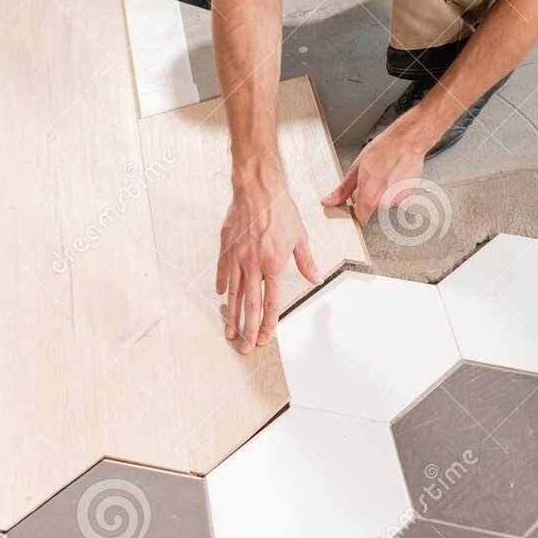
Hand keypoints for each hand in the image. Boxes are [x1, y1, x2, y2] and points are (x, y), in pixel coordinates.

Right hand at [218, 167, 319, 352]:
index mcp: (274, 264)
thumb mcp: (300, 237)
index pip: (272, 302)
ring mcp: (237, 257)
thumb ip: (306, 262)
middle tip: (245, 348)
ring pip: (233, 293)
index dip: (268, 323)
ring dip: (231, 315)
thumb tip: (317, 278)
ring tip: (229, 333)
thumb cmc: (281, 211)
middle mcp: (254, 264)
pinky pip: (222, 272)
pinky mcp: (226, 248)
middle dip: (248, 329)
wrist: (258, 189)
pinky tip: (221, 298)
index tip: (265, 338)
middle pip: (250, 304)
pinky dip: (221, 286)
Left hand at [323, 116, 431, 223]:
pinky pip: (398, 197)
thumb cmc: (383, 150)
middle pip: (373, 209)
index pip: (360, 218)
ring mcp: (399, 200)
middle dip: (370, 198)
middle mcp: (385, 203)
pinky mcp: (410, 195)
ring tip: (385, 175)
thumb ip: (343, 189)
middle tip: (372, 180)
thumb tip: (330, 200)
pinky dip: (396, 190)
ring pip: (386, 202)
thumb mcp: (356, 168)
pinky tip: (394, 176)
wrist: (406, 141)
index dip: (357, 210)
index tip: (356, 203)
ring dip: (384, 193)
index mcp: (368, 199)